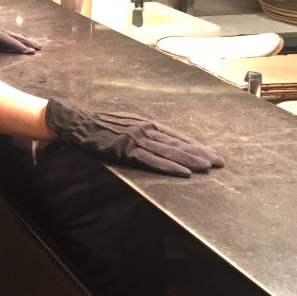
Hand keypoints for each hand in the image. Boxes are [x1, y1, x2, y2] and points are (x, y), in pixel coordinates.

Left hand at [0, 9, 40, 58]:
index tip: (29, 52)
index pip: (3, 39)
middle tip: (38, 47)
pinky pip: (2, 32)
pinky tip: (18, 39)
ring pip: (7, 33)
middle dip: (23, 41)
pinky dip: (13, 36)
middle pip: (8, 35)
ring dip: (21, 38)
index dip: (16, 46)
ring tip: (34, 43)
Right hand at [46, 98, 223, 177]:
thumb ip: (139, 131)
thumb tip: (154, 139)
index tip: (210, 153)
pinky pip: (153, 161)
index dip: (194, 145)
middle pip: (178, 143)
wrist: (76, 122)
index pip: (176, 136)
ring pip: (170, 152)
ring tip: (208, 168)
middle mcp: (145, 129)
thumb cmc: (97, 124)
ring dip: (191, 160)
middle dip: (200, 153)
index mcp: (145, 123)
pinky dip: (170, 167)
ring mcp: (137, 139)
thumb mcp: (124, 123)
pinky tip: (184, 173)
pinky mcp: (126, 150)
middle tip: (219, 162)